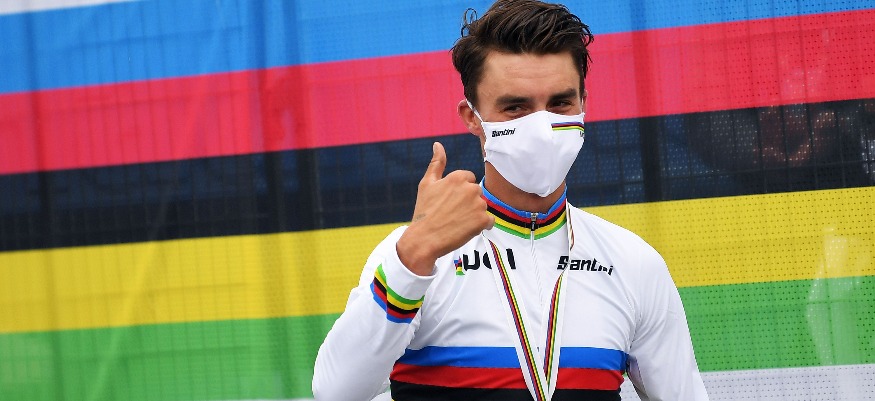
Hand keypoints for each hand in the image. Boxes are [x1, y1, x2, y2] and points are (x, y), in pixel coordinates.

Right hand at [396, 142, 494, 274]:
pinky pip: (489, 222)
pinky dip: (481, 227)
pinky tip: (465, 230)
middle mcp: (470, 188)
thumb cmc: (424, 211)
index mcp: (458, 177)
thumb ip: (437, 163)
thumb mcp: (427, 184)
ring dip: (473, 215)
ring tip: (456, 222)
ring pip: (482, 208)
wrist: (423, 239)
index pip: (468, 180)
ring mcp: (478, 204)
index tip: (448, 202)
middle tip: (451, 214)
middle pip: (476, 194)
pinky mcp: (483, 220)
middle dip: (467, 203)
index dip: (458, 193)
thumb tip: (438, 144)